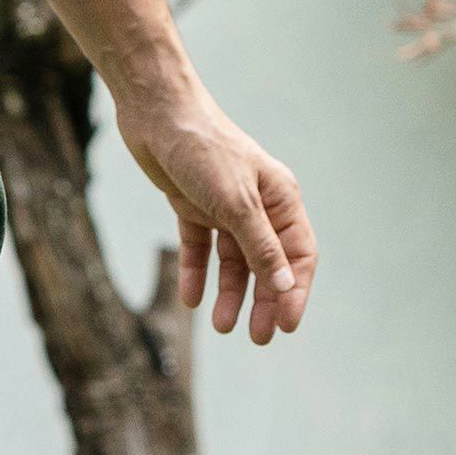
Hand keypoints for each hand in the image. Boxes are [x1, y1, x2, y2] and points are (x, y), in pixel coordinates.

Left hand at [116, 82, 316, 344]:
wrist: (158, 115)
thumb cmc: (204, 151)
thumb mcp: (236, 205)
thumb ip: (260, 246)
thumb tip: (285, 285)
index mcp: (280, 199)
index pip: (298, 254)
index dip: (294, 291)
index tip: (286, 326)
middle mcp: (256, 205)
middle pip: (266, 263)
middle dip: (263, 301)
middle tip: (258, 339)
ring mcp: (223, 207)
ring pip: (231, 261)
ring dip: (228, 294)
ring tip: (220, 326)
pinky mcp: (192, 207)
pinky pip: (198, 249)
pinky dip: (195, 273)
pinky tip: (191, 300)